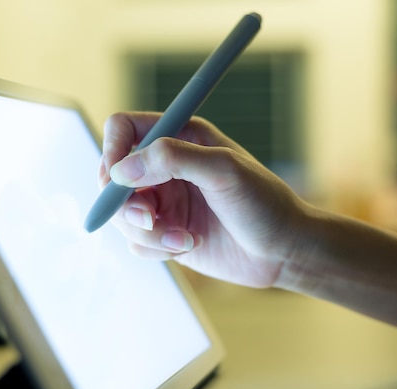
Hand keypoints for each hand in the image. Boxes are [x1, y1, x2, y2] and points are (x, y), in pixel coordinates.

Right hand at [99, 112, 309, 287]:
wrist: (283, 251)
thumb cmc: (265, 203)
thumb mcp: (224, 170)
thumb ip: (172, 159)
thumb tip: (121, 169)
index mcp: (180, 137)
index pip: (123, 129)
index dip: (112, 150)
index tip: (116, 178)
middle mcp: (166, 168)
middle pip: (113, 177)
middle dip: (125, 204)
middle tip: (150, 219)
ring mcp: (164, 201)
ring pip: (122, 215)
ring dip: (147, 232)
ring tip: (183, 239)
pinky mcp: (165, 232)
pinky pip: (136, 241)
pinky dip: (156, 248)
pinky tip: (189, 246)